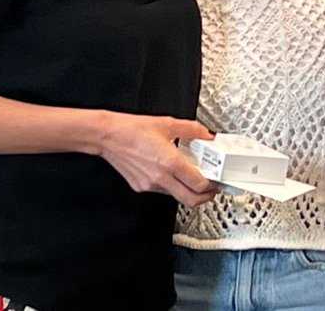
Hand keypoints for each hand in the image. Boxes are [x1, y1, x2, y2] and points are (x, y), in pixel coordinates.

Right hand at [98, 113, 217, 206]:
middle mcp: (161, 178)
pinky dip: (172, 186)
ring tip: (191, 178)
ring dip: (187, 191)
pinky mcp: (141, 187)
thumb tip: (206, 134)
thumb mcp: (168, 124)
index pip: (199, 185)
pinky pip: (162, 191)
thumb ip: (192, 129)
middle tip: (211, 190)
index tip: (216, 181)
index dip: (212, 186)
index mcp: (170, 162)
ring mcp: (150, 185)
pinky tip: (171, 174)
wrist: (109, 136)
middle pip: (190, 200)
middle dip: (205, 198)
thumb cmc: (133, 129)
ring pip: (176, 196)